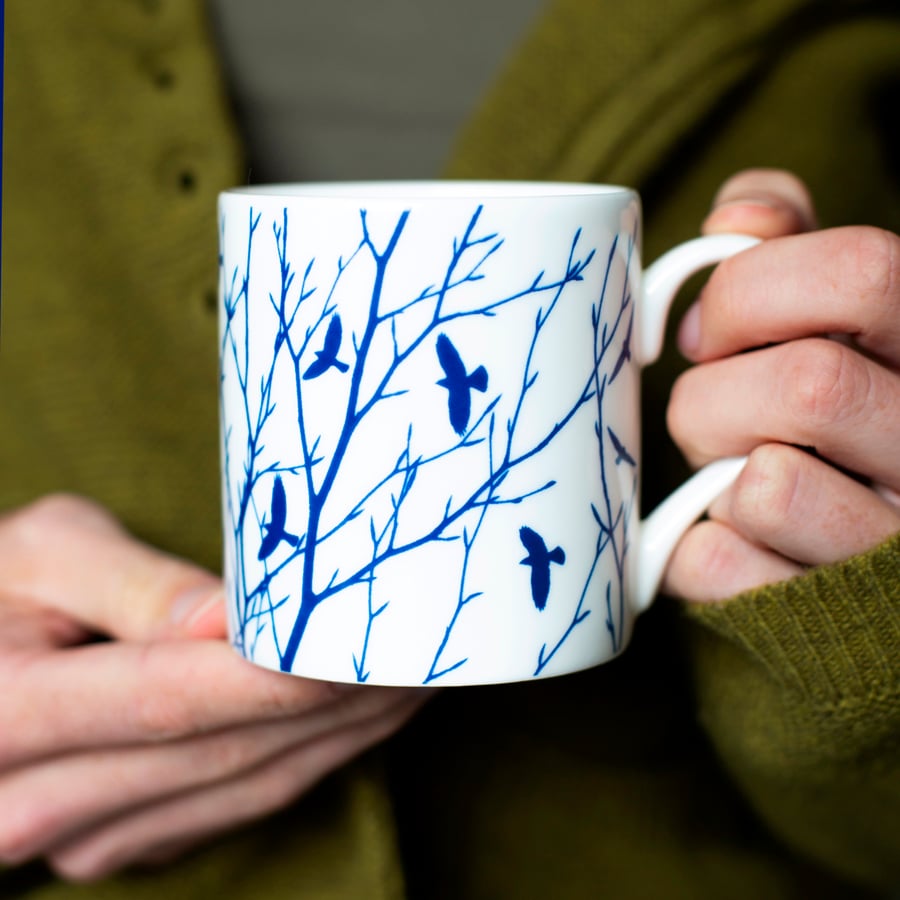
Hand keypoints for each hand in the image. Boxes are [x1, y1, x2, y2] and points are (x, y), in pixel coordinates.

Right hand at [0, 495, 429, 879]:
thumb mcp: (42, 554)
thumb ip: (132, 585)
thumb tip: (225, 620)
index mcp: (9, 712)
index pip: (168, 699)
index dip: (275, 677)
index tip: (363, 647)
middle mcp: (38, 797)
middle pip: (223, 749)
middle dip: (335, 702)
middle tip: (423, 650)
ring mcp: (86, 835)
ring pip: (248, 785)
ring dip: (344, 734)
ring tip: (418, 676)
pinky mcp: (129, 838)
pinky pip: (242, 803)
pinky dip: (314, 757)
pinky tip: (365, 713)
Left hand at [663, 169, 899, 601]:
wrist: (859, 571)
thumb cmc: (835, 420)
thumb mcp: (835, 321)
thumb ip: (791, 250)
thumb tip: (741, 217)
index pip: (861, 274)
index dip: (751, 291)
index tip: (706, 332)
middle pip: (808, 384)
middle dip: (713, 393)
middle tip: (706, 412)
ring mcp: (892, 546)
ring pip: (770, 484)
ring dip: (709, 467)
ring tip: (723, 472)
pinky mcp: (825, 619)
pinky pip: (718, 566)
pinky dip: (689, 543)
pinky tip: (722, 534)